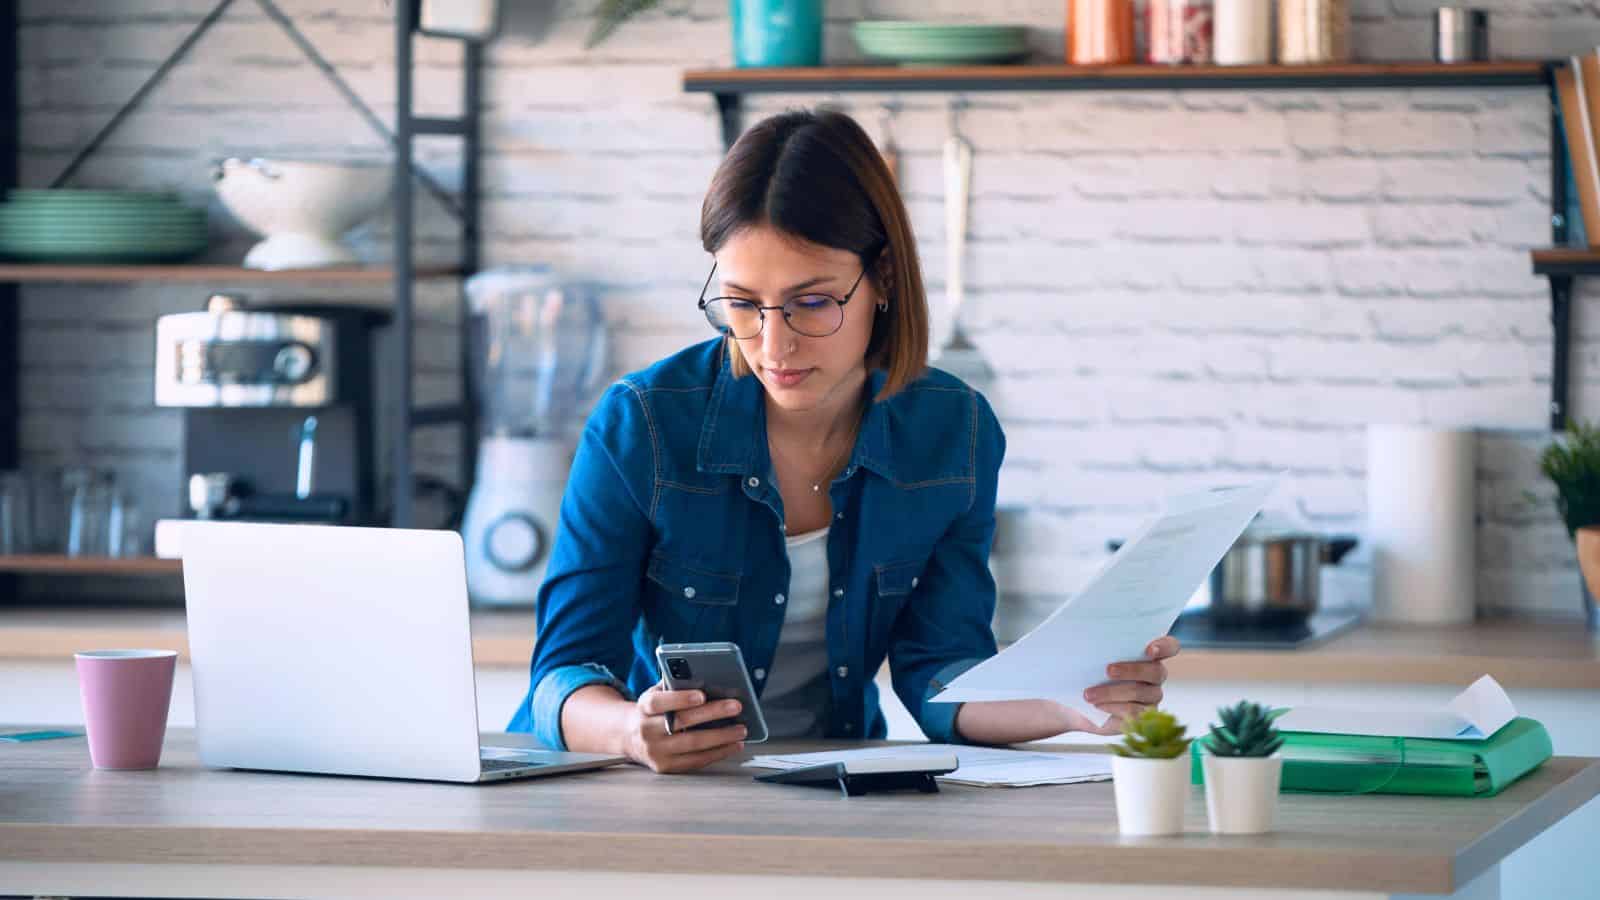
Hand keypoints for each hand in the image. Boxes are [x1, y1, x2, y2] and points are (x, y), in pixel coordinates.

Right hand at [622, 683, 746, 772]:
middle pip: (681, 723)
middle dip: (712, 714)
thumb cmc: (653, 711)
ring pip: (692, 744)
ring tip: (741, 729)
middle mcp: (646, 730)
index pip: (658, 702)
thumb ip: (675, 686)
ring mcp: (655, 752)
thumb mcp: (657, 694)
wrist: (630, 737)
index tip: (702, 695)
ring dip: (721, 737)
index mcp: (643, 707)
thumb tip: (707, 680)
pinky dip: (718, 753)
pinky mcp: (665, 767)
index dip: (680, 698)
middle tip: (736, 707)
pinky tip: (732, 745)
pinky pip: (695, 761)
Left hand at [1074, 636, 1180, 736]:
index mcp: (1149, 654)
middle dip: (1131, 670)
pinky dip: (1112, 707)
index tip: (1150, 649)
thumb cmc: (1087, 674)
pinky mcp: (1143, 717)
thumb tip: (1088, 640)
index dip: (1164, 647)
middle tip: (1108, 670)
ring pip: (1140, 692)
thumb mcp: (1090, 658)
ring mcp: (1152, 698)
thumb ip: (1099, 648)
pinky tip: (1097, 705)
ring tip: (1088, 694)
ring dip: (1111, 692)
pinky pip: (1133, 712)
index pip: (1170, 647)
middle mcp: (1156, 675)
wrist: (1078, 704)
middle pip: (1156, 671)